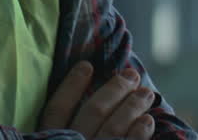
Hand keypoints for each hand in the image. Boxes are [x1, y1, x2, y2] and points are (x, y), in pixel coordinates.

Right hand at [40, 61, 155, 138]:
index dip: (72, 85)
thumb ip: (57, 127)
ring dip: (132, 107)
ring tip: (146, 93)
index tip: (86, 65)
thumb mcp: (49, 138)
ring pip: (113, 128)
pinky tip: (148, 120)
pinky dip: (139, 133)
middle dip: (114, 90)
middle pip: (93, 112)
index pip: (57, 108)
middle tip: (131, 75)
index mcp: (51, 138)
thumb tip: (63, 100)